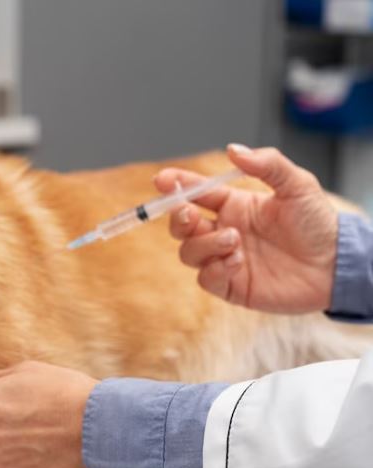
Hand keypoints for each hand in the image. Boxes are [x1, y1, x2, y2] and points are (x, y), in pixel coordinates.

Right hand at [156, 144, 337, 313]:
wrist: (336, 266)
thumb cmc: (319, 225)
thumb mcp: (298, 185)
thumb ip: (267, 164)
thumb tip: (234, 150)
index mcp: (234, 206)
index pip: (196, 193)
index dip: (177, 186)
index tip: (162, 180)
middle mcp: (224, 231)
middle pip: (181, 225)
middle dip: (178, 217)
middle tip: (190, 213)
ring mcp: (224, 259)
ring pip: (189, 252)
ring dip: (204, 244)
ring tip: (234, 240)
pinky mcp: (230, 285)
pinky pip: (205, 278)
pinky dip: (216, 268)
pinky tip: (238, 262)